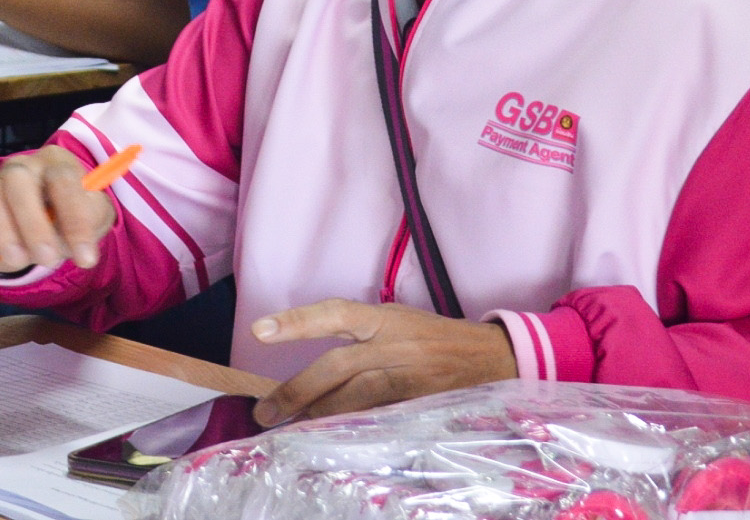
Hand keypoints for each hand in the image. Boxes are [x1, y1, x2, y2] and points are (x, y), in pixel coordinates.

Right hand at [0, 145, 114, 275]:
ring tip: (17, 263)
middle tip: (47, 260)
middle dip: (33, 225)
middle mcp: (21, 167)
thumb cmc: (72, 215)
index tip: (85, 259)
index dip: (74, 220)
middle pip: (18, 180)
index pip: (62, 179)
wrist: (47, 219)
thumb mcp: (94, 217)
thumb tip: (79, 243)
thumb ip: (89, 223)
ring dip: (0, 229)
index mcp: (55, 163)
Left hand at [249, 299, 516, 424]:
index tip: (259, 331)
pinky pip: (379, 417)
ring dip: (320, 414)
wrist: (490, 356)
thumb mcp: (394, 321)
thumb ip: (355, 338)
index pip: (334, 313)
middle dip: (297, 390)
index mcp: (381, 318)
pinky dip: (353, 426)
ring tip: (293, 425)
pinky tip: (333, 435)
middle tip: (266, 410)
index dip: (296, 322)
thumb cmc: (431, 337)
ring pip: (355, 397)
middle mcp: (392, 344)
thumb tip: (311, 368)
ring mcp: (407, 376)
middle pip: (336, 366)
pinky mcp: (420, 403)